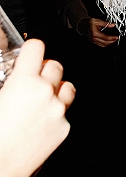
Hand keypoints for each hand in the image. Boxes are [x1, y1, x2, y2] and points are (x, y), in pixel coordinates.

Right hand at [0, 39, 74, 176]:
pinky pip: (65, 112)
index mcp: (24, 81)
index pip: (36, 47)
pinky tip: (40, 123)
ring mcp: (58, 111)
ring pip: (67, 87)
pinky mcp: (64, 129)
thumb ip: (7, 82)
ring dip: (56, 89)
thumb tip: (11, 76)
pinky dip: (55, 114)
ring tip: (41, 99)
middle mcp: (45, 93)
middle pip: (54, 65)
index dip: (30, 49)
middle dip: (43, 70)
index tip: (29, 53)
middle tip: (31, 81)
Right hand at [78, 18, 119, 46]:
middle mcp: (94, 38)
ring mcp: (93, 41)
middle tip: (116, 38)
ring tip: (113, 40)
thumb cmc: (89, 23)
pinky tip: (108, 42)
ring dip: (109, 43)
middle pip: (105, 43)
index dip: (112, 38)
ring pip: (103, 45)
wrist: (83, 25)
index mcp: (94, 33)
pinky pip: (100, 45)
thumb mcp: (97, 21)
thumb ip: (106, 23)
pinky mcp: (93, 42)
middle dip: (112, 41)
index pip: (105, 37)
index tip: (116, 37)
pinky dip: (105, 44)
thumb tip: (112, 25)